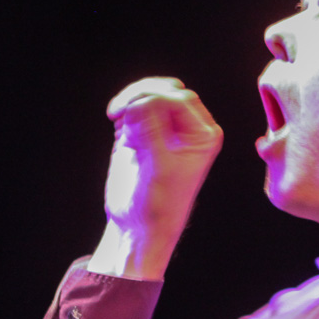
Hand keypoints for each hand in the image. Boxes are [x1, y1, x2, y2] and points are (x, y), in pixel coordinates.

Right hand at [89, 77, 221, 278]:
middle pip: (165, 92)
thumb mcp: (159, 167)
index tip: (132, 113)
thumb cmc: (159, 204)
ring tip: (116, 116)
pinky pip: (131, 109)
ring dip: (130, 102)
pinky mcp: (139, 135)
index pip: (181, 100)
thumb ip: (151, 131)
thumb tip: (139, 100)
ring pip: (147, 96)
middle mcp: (185, 130)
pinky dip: (122, 111)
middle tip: (120, 110)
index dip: (156, 99)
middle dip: (142, 95)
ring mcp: (161, 131)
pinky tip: (116, 124)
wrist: (139, 227)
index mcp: (202, 135)